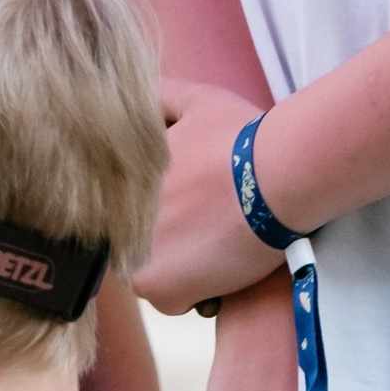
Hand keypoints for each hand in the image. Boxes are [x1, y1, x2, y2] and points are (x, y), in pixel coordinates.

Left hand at [138, 81, 285, 315]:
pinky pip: (173, 302)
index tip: (186, 206)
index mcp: (117, 183)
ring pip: (153, 276)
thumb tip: (142, 88)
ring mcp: (134, 257)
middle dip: (164, 240)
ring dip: (178, 268)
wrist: (274, 175)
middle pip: (135, 245)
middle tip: (203, 224)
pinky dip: (196, 292)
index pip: (122, 212)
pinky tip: (220, 264)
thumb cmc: (238, 136)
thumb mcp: (194, 101)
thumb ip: (161, 96)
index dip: (154, 213)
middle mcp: (115, 221)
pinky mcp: (161, 289)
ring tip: (214, 243)